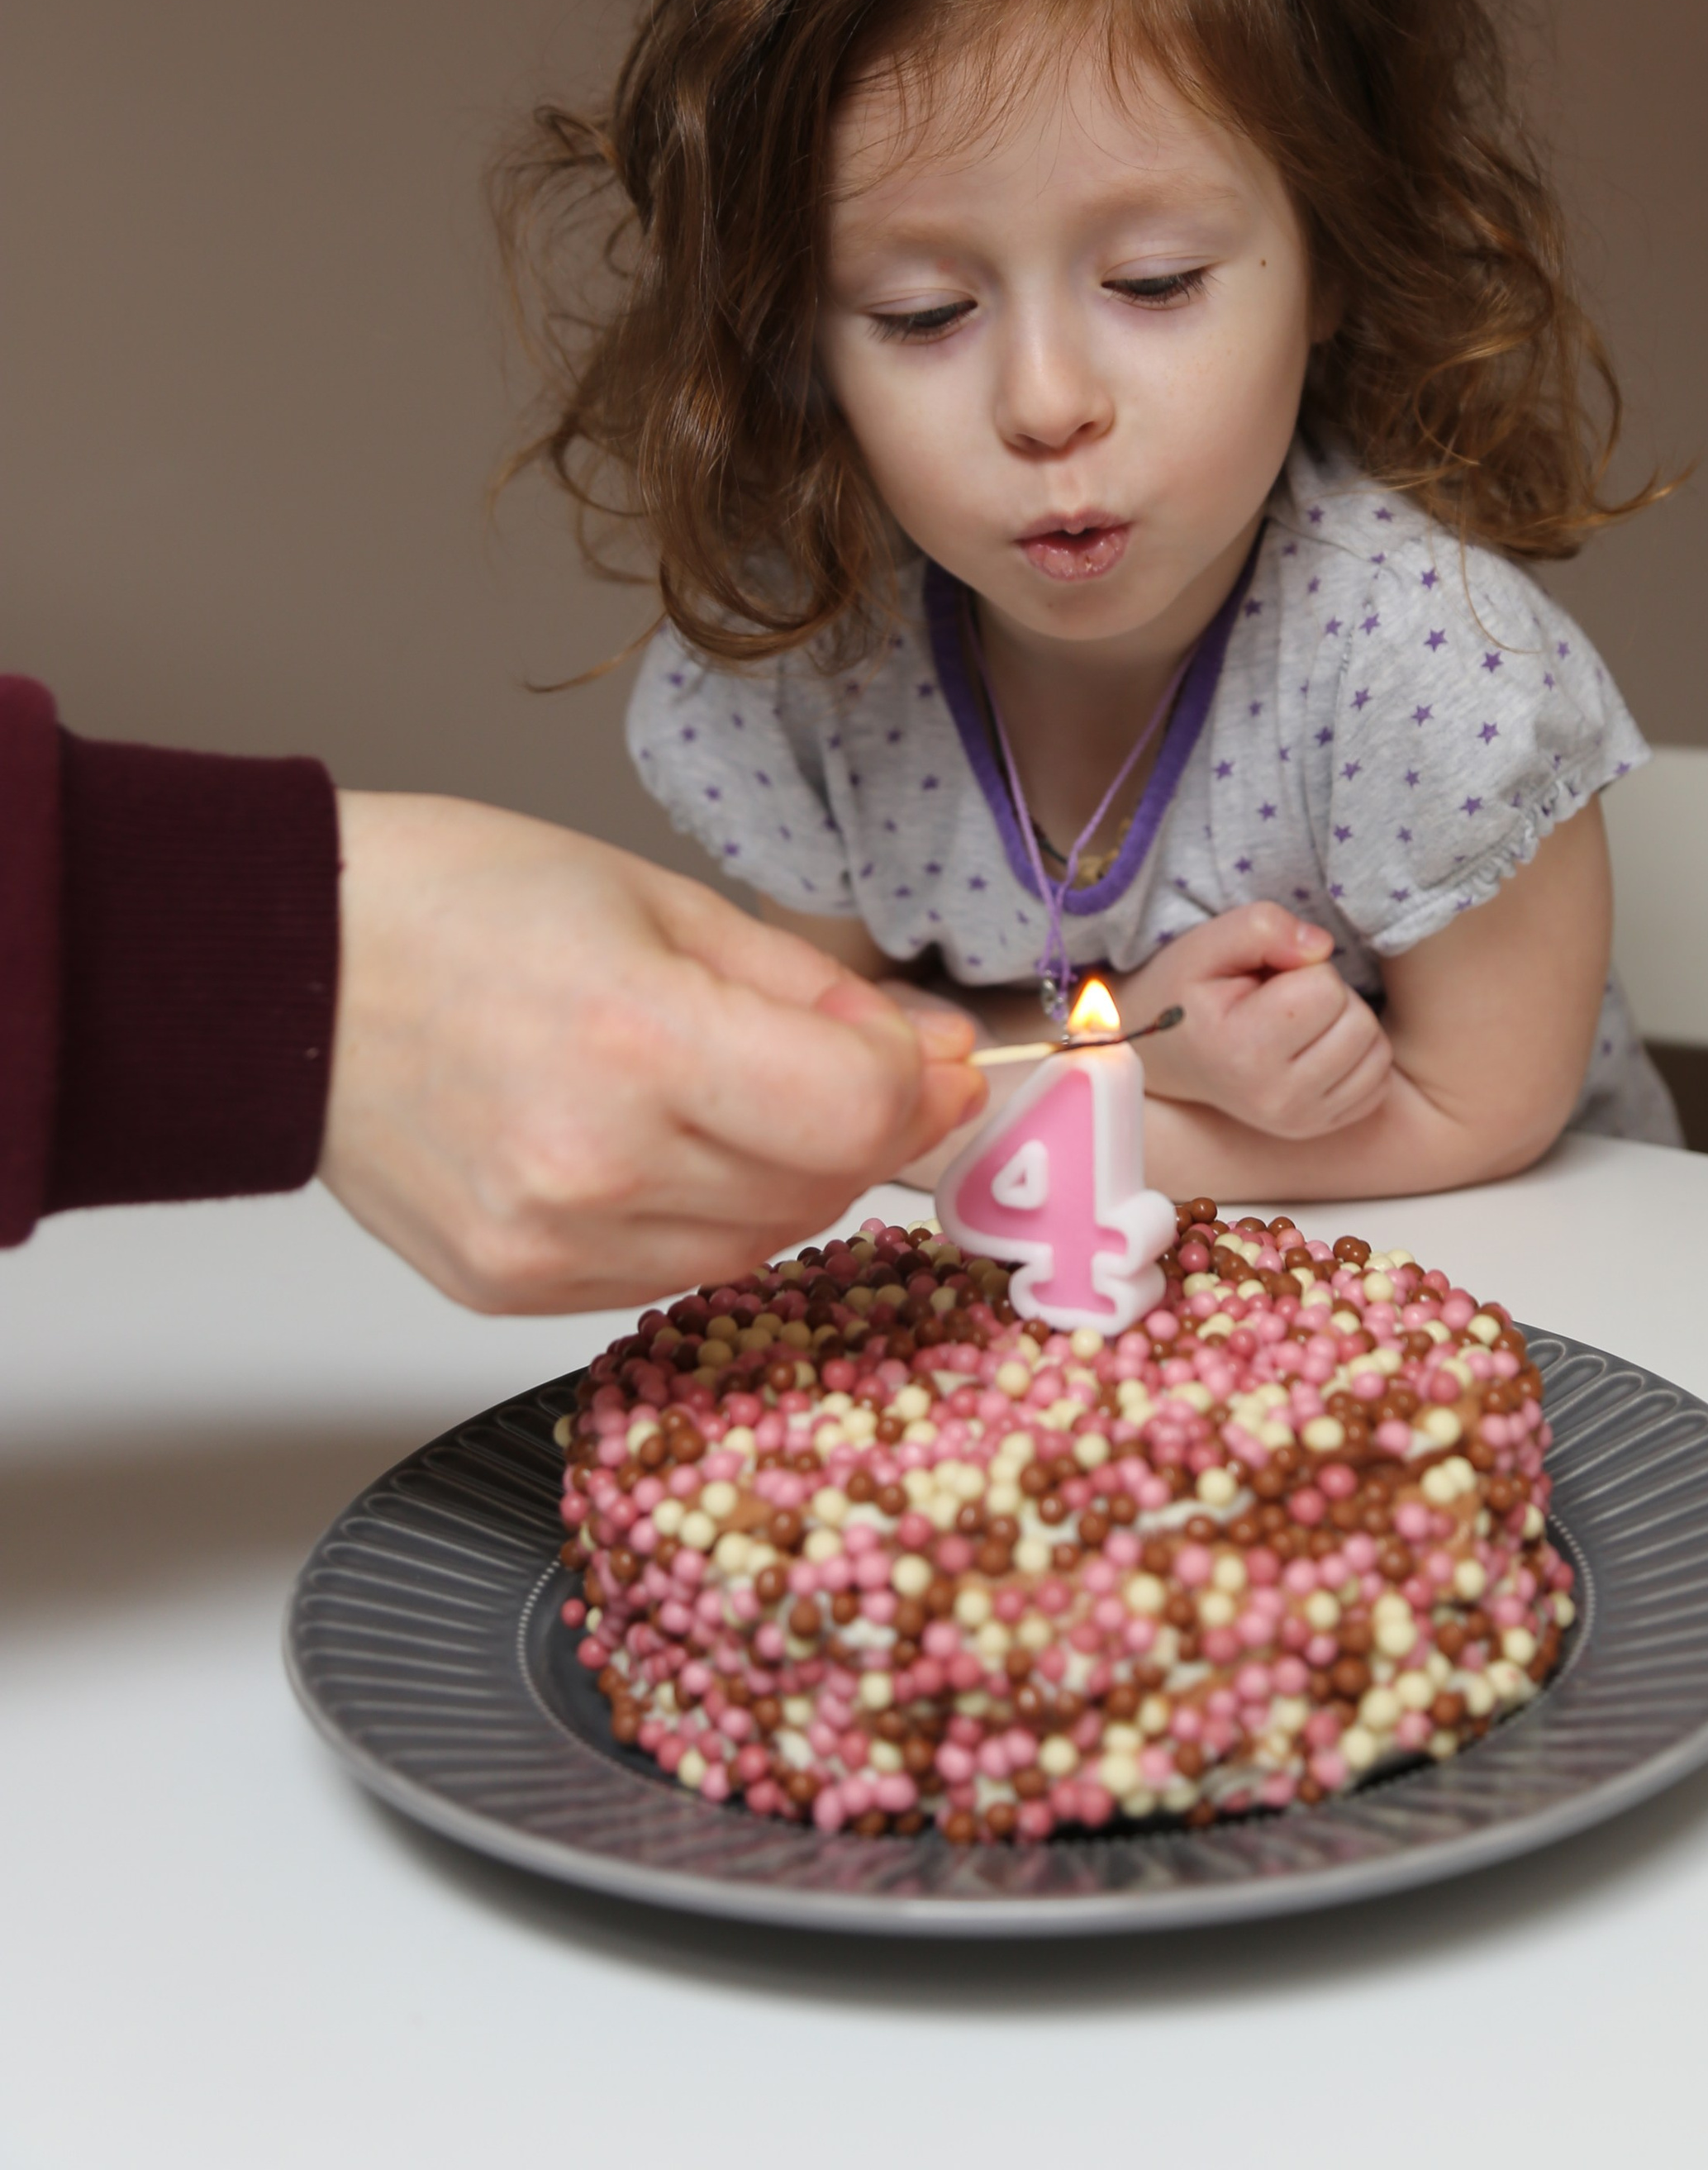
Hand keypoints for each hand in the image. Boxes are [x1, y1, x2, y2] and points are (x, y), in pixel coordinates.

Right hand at [321, 794, 983, 1312]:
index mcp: (636, 1040)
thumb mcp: (664, 901)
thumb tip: (933, 1056)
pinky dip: (697, 1217)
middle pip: (820, 1187)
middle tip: (847, 1060)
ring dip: (784, 1178)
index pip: (855, 1115)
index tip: (924, 1055)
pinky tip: (655, 1143)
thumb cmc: (457, 904)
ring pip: (756, 1246)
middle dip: (860, 1125)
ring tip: (726, 1089)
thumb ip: (813, 992)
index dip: (915, 1086)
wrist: (290, 970)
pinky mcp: (510, 1290)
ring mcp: (546, 1244)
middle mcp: (591, 1164)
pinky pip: (669, 1275)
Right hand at [1118, 905, 1396, 1140]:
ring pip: (1376, 1050)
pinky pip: (1378, 1081)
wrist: (1165, 1056)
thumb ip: (1263, 927)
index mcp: (1244, 1052)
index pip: (1327, 988)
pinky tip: (1314, 1048)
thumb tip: (1322, 947)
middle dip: (1328, 995)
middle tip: (1281, 1000)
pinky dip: (1356, 1057)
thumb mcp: (1206, 944)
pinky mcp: (1319, 1128)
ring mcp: (1300, 1121)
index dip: (1303, 968)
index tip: (1265, 979)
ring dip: (1345, 1024)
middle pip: (1358, 1020)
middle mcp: (1276, 1099)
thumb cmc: (1187, 993)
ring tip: (1296, 1022)